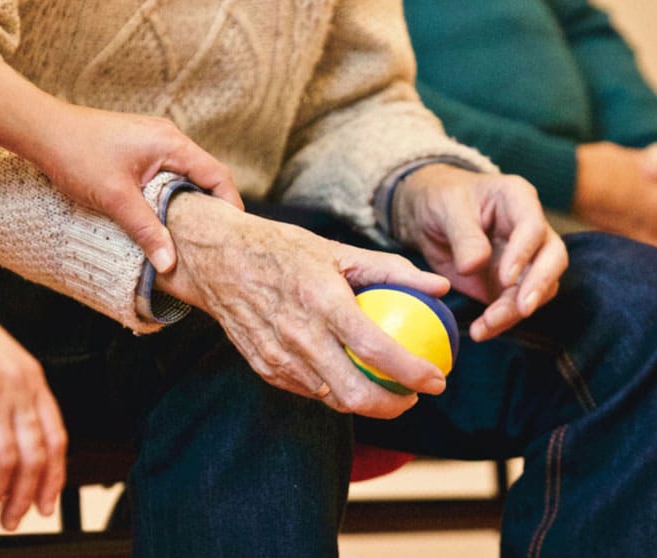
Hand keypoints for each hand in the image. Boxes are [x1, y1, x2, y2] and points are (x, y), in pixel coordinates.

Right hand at [0, 278, 67, 532]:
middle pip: (36, 455)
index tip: (44, 504)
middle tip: (10, 522)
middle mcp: (18, 383)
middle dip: (24, 496)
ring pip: (7, 460)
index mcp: (30, 374)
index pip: (56, 437)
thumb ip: (5, 384)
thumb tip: (6, 422)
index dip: (53, 476)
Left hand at [29, 102, 243, 272]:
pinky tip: (161, 218)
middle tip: (213, 242)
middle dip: (211, 209)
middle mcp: (168, 138)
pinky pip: (166, 174)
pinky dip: (169, 196)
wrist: (41, 130)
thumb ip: (146, 230)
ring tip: (189, 236)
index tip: (232, 236)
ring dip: (187, 203)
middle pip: (205, 176)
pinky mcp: (137, 148)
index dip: (230, 206)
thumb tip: (170, 264)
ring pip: (183, 176)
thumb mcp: (115, 198)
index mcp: (172, 143)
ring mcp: (152, 141)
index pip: (217, 175)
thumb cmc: (77, 155)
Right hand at [156, 193, 449, 418]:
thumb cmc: (282, 250)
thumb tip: (440, 286)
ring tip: (388, 390)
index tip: (437, 379)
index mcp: (322, 301)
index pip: (376, 349)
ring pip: (333, 399)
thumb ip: (392, 269)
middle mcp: (299, 335)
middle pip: (355, 394)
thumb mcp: (337, 250)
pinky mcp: (265, 368)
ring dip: (366, 403)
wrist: (217, 260)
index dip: (413, 372)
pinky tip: (349, 378)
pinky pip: (309, 391)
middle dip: (394, 406)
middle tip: (414, 395)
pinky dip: (334, 390)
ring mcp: (279, 357)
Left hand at [391, 165, 568, 341]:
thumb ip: (463, 235)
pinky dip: (502, 321)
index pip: (533, 226)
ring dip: (516, 310)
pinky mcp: (512, 284)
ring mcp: (526, 258)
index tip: (505, 277)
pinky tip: (481, 331)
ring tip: (486, 325)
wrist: (429, 216)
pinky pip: (516, 306)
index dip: (524, 253)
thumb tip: (474, 266)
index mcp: (518, 199)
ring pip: (539, 288)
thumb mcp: (446, 208)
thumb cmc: (442, 199)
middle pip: (553, 258)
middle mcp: (531, 229)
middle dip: (539, 285)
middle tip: (522, 309)